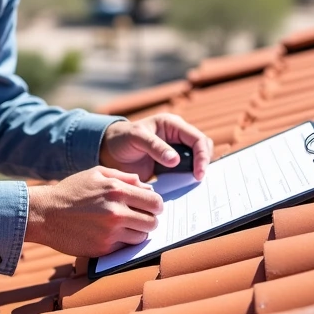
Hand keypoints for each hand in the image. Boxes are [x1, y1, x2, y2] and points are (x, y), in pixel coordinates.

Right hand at [24, 166, 164, 256]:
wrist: (44, 214)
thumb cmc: (71, 191)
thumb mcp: (96, 174)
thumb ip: (123, 177)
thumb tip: (147, 185)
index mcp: (116, 190)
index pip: (154, 201)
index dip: (156, 205)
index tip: (151, 207)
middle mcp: (116, 211)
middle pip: (152, 222)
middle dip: (150, 220)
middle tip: (141, 218)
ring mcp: (110, 232)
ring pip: (142, 237)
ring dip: (138, 232)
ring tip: (126, 226)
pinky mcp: (103, 248)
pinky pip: (125, 247)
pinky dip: (123, 242)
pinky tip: (112, 234)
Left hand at [99, 113, 213, 181]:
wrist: (109, 152)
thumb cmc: (122, 138)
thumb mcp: (136, 138)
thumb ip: (155, 147)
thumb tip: (175, 160)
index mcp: (173, 125)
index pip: (198, 139)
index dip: (202, 155)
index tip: (198, 173)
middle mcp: (178, 137)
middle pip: (203, 149)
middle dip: (203, 163)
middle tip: (197, 179)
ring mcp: (175, 152)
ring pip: (196, 161)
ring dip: (196, 172)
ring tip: (192, 185)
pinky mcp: (171, 166)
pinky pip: (184, 173)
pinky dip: (186, 180)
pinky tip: (183, 188)